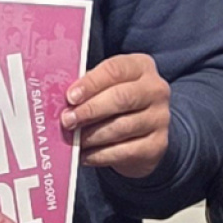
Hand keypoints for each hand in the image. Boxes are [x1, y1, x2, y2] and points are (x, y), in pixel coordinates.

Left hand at [65, 53, 173, 179]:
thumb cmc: (116, 104)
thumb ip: (89, 88)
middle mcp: (156, 90)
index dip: (91, 83)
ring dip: (93, 135)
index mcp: (141, 67)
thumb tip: (62, 102)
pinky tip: (86, 155)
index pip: (115, 70)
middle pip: (121, 98)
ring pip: (122, 127)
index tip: (70, 97)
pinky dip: (101, 155)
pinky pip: (125, 151)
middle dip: (90, 110)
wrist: (144, 135)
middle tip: (67, 120)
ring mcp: (160, 118)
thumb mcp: (106, 87)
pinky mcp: (158, 144)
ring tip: (75, 139)